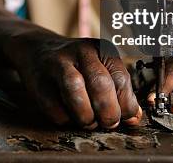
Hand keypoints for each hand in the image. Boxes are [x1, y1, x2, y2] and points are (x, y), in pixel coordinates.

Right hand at [11, 34, 141, 128]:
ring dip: (86, 116)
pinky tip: (69, 116)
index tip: (124, 118)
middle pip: (100, 84)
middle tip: (107, 123)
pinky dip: (65, 120)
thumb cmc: (78, 67)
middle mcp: (81, 52)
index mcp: (102, 49)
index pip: (121, 79)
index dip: (126, 105)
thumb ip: (119, 92)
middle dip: (108, 112)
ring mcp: (58, 64)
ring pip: (76, 92)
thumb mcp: (102, 70)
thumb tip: (134, 119)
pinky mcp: (39, 81)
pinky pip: (55, 107)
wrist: (38, 51)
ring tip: (89, 122)